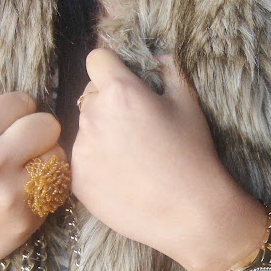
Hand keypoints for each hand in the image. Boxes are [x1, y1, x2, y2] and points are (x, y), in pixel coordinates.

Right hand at [0, 92, 65, 270]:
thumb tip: (22, 105)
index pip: (21, 102)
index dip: (21, 111)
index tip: (15, 123)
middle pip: (48, 126)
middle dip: (40, 133)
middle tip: (29, 145)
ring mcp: (12, 193)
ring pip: (57, 158)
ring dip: (47, 161)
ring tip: (28, 170)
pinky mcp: (26, 219)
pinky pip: (55, 191)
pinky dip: (44, 190)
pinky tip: (23, 194)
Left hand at [72, 49, 262, 270]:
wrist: (190, 213)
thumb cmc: (193, 155)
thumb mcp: (188, 102)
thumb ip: (167, 69)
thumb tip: (154, 57)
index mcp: (119, 91)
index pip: (97, 58)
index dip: (112, 68)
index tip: (124, 82)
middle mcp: (92, 117)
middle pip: (89, 96)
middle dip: (107, 103)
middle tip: (135, 127)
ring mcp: (81, 151)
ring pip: (84, 129)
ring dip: (100, 134)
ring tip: (131, 157)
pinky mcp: (77, 180)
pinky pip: (81, 160)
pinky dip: (96, 164)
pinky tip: (123, 177)